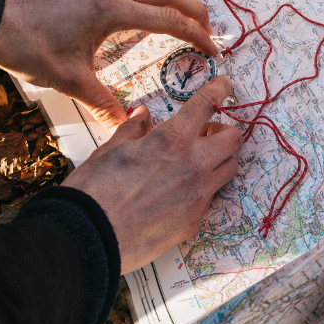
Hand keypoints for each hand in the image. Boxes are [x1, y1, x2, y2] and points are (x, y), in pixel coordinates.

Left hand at [0, 0, 219, 127]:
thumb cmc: (29, 49)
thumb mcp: (69, 81)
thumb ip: (102, 103)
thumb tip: (125, 127)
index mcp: (112, 12)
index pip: (169, 20)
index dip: (197, 36)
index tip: (215, 50)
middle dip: (197, 9)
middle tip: (212, 31)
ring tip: (192, 11)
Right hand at [63, 77, 244, 273]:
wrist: (89, 238)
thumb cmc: (93, 191)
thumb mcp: (110, 151)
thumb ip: (133, 130)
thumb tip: (143, 115)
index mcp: (171, 140)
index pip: (206, 105)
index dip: (219, 90)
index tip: (225, 85)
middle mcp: (193, 165)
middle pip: (234, 139)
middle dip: (224, 131)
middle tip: (205, 134)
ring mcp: (198, 195)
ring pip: (229, 169)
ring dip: (219, 160)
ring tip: (195, 163)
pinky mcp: (195, 220)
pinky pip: (210, 198)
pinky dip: (201, 190)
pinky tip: (178, 194)